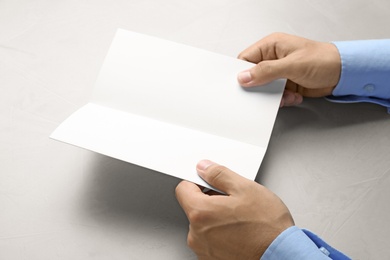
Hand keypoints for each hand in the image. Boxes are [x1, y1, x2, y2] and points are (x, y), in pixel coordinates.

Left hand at [175, 160, 293, 259]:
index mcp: (201, 213)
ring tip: (240, 219)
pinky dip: (221, 235)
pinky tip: (239, 232)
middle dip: (210, 201)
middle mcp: (197, 235)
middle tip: (233, 202)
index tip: (209, 182)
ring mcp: (204, 250)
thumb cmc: (267, 228)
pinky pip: (210, 240)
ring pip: (203, 225)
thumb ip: (219, 175)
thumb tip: (204, 167)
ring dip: (216, 219)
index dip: (197, 182)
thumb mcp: (245, 188)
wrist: (283, 255)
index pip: (183, 189)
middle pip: (194, 208)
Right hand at [237, 33, 340, 106]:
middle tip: (263, 94)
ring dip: (272, 96)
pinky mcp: (286, 84)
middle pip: (253, 76)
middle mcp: (273, 58)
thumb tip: (244, 77)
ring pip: (263, 88)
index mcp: (271, 46)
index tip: (241, 85)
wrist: (344, 73)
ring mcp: (279, 72)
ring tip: (285, 96)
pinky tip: (294, 96)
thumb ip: (266, 71)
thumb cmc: (323, 60)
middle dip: (258, 88)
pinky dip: (282, 99)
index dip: (241, 72)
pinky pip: (275, 96)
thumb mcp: (292, 65)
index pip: (245, 59)